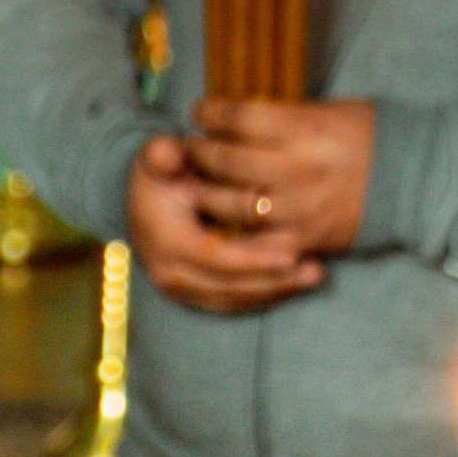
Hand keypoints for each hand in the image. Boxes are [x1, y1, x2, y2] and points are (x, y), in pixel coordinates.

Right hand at [127, 135, 323, 313]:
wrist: (142, 199)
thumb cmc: (161, 176)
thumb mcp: (159, 159)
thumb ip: (164, 155)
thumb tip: (165, 153)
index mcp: (166, 241)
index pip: (214, 257)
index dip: (253, 260)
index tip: (291, 255)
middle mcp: (168, 271)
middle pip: (228, 287)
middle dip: (273, 282)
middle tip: (315, 271)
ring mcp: (178, 287)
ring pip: (231, 299)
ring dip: (274, 292)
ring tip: (313, 276)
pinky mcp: (190, 294)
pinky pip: (229, 302)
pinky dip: (262, 296)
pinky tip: (293, 283)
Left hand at [183, 98, 374, 258]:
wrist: (415, 180)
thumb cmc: (370, 138)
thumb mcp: (331, 111)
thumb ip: (285, 116)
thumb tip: (237, 116)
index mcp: (305, 130)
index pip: (240, 118)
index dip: (212, 113)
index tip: (201, 112)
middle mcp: (297, 169)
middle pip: (226, 161)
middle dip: (199, 152)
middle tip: (190, 148)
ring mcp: (297, 208)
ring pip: (230, 204)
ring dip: (204, 193)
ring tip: (195, 183)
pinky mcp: (301, 239)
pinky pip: (253, 243)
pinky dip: (230, 235)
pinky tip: (216, 223)